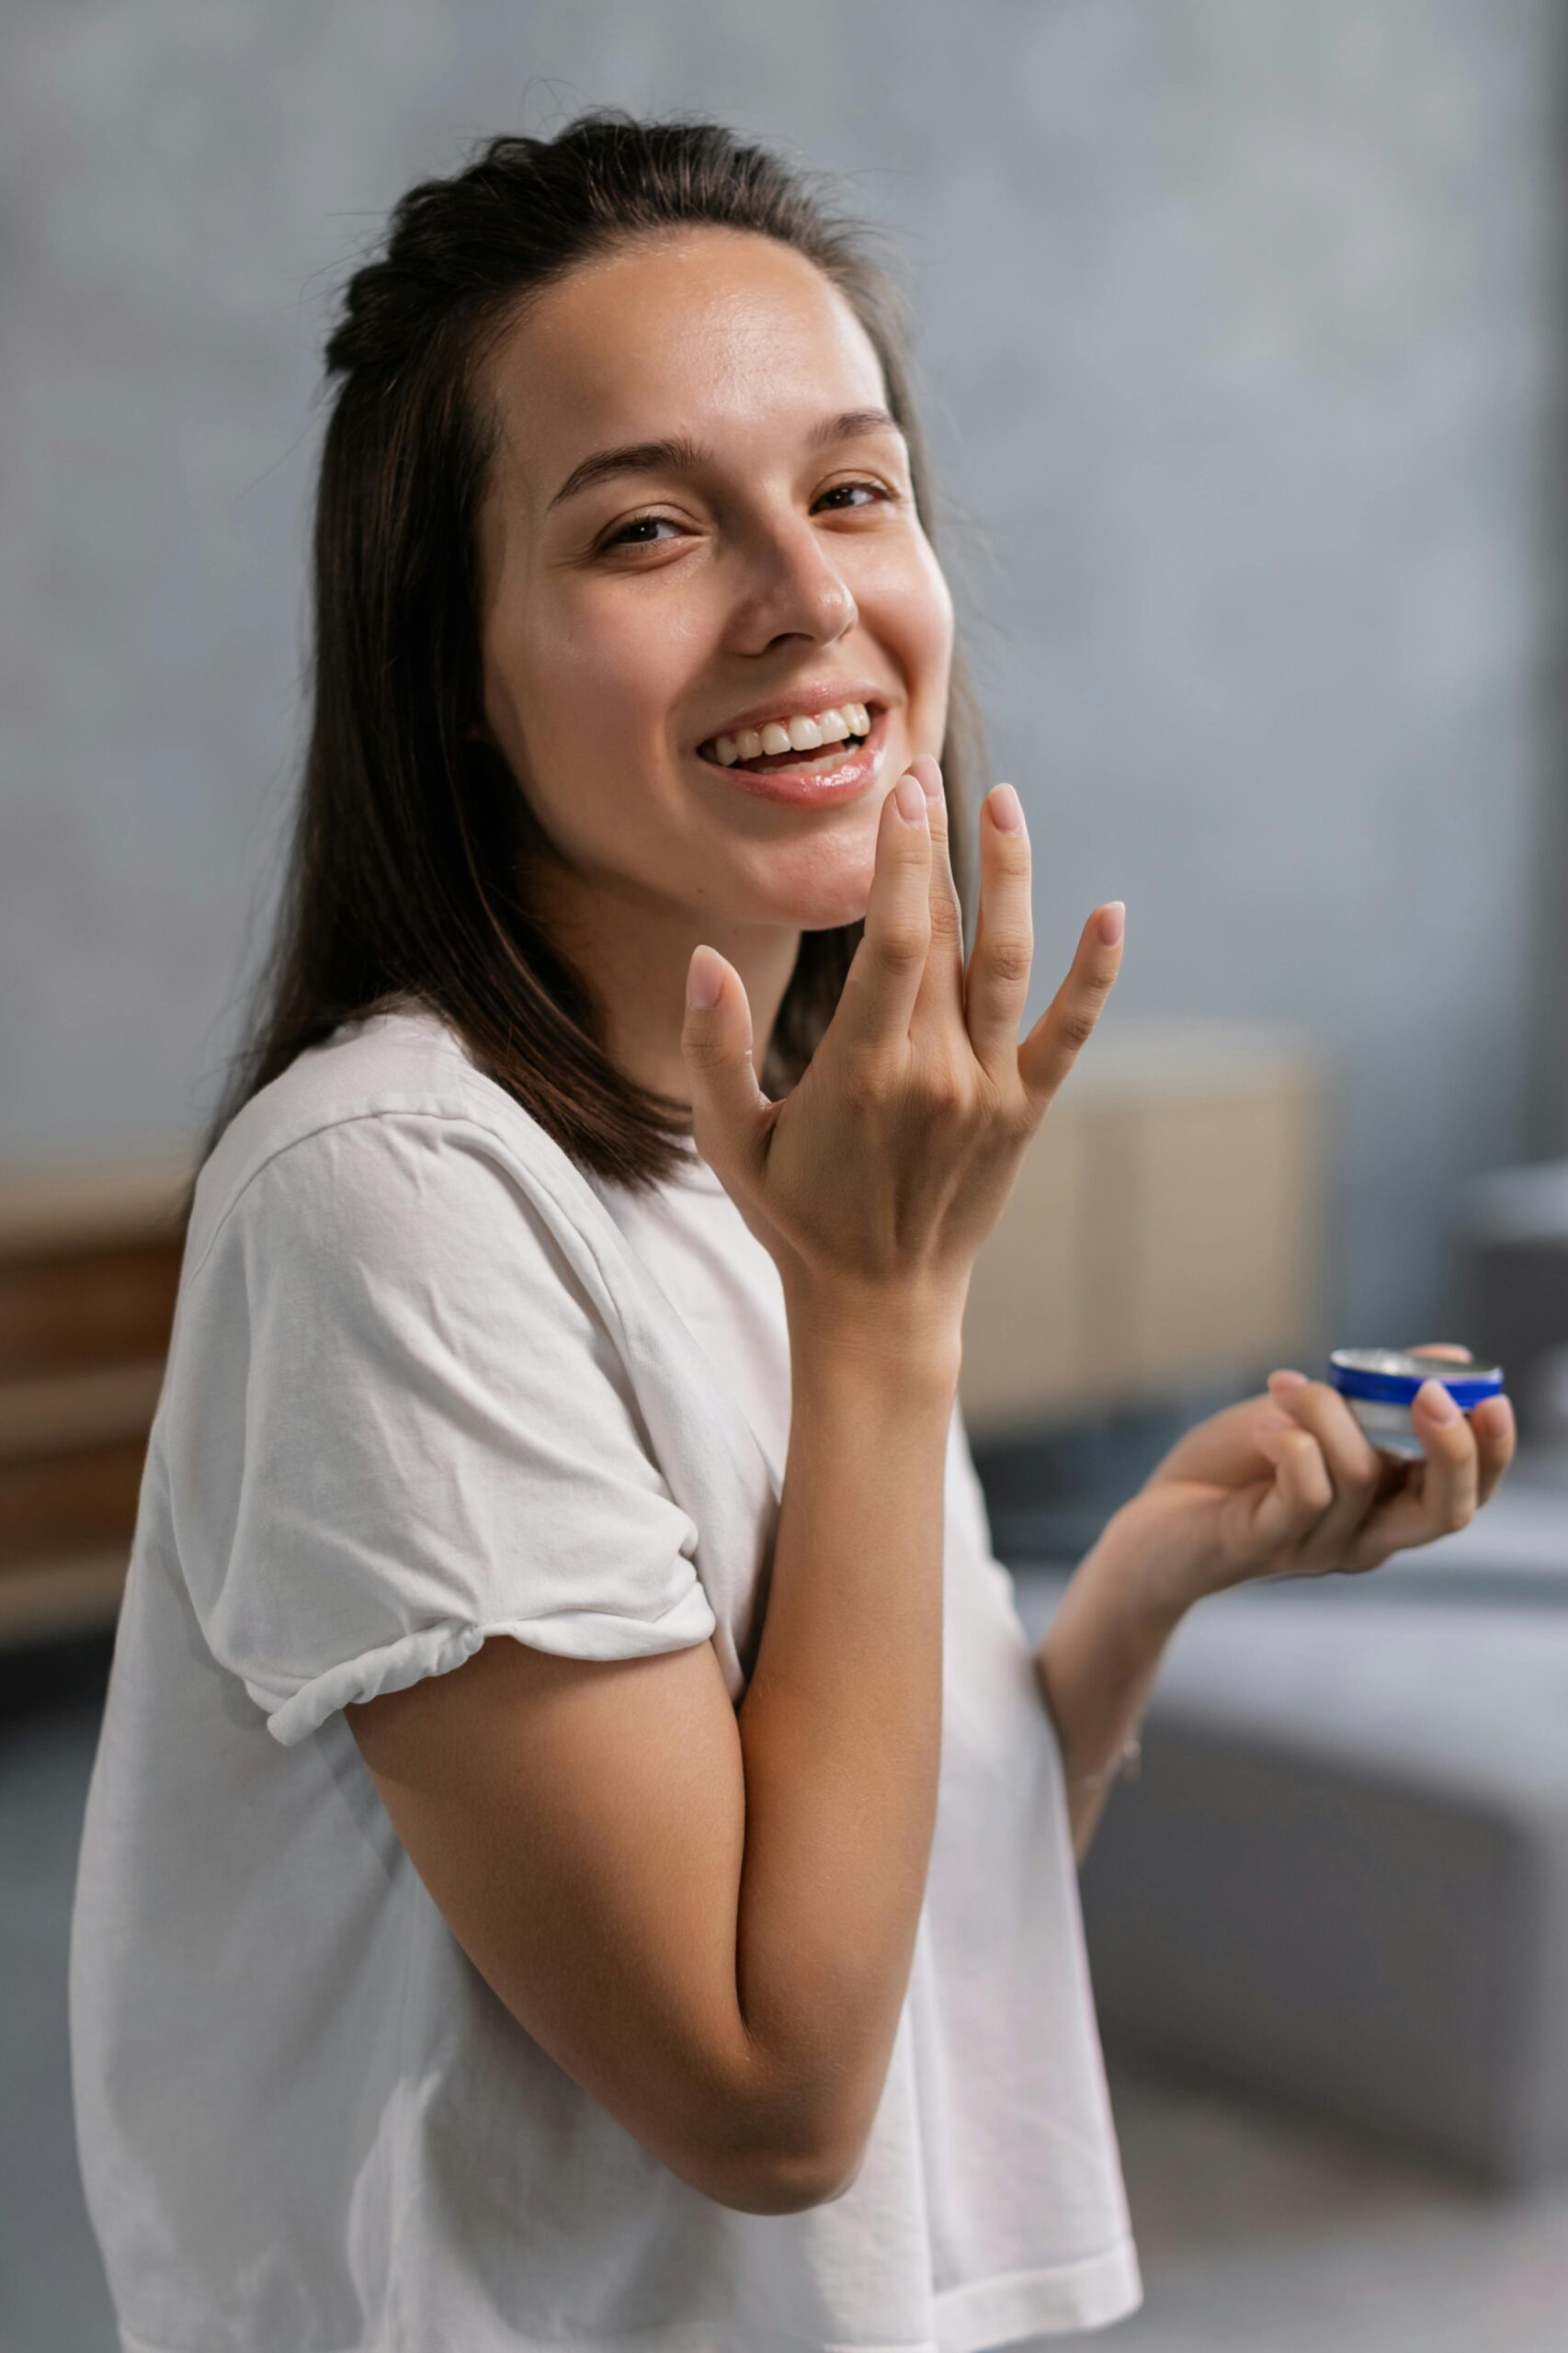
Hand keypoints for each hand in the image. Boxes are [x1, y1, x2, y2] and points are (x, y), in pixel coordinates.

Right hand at [679, 754, 1124, 1329]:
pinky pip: (1067, 1032)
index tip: (899, 794)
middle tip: (924, 773)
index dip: (899, 862)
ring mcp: (986, 1093)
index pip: (890, 943)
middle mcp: (934, 1075)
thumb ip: (712, 1049)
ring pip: (1008, 965)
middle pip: (943, 938)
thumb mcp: (728, 1141)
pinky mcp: (1023, 1112)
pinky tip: (1113, 912)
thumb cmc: (793, 1217)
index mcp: (861, 1074)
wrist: (880, 1303)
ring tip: (1005, 803)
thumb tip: (702, 959)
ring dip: (1012, 879)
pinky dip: (1095, 975)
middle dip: (934, 849)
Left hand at [1102, 1341, 1517, 1615]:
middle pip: (1446, 1511)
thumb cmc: (1235, 1470)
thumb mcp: (1310, 1418)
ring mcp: (1318, 1549)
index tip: (1489, 1396)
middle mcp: (1365, 1538)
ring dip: (1326, 1410)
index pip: (1466, 1494)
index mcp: (1386, 1507)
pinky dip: (1292, 1441)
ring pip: (1361, 1473)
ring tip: (1283, 1388)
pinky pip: (1307, 1490)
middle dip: (1451, 1448)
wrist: (1151, 1524)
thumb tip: (1452, 1359)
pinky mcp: (1267, 1545)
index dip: (1493, 1452)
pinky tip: (1263, 1428)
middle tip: (1429, 1393)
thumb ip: (1374, 1396)